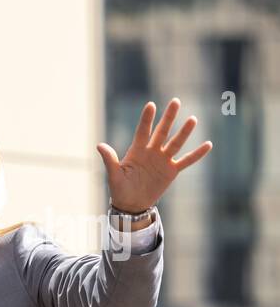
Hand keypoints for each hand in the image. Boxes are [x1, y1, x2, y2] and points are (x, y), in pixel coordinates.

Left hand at [98, 98, 211, 213]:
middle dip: (168, 118)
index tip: (151, 105)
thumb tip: (99, 145)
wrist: (131, 204)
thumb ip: (109, 160)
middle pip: (162, 131)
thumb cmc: (119, 189)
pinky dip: (197, 154)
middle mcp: (151, 152)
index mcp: (136, 151)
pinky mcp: (171, 171)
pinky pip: (186, 161)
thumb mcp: (114, 175)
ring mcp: (163, 160)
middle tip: (176, 101)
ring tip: (193, 119)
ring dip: (184, 132)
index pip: (142, 131)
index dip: (147, 119)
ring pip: (175, 143)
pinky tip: (208, 144)